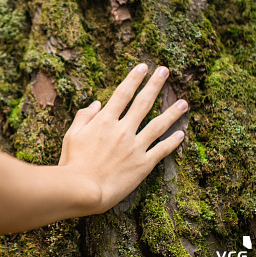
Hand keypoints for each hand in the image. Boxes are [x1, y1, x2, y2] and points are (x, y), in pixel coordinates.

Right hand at [58, 63, 187, 212]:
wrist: (82, 189)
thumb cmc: (72, 163)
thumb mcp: (71, 136)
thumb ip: (84, 117)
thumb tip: (96, 103)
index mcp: (104, 121)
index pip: (123, 94)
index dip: (134, 78)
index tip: (143, 67)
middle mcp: (123, 130)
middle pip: (143, 103)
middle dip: (155, 85)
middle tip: (165, 71)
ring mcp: (135, 147)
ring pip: (159, 125)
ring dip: (172, 112)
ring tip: (184, 102)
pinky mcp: (142, 165)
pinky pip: (161, 150)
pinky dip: (173, 142)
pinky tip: (181, 134)